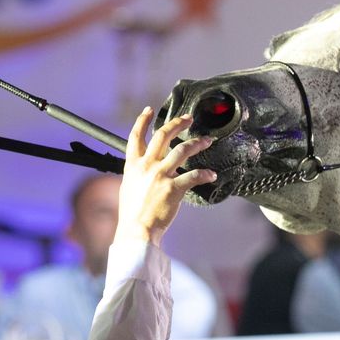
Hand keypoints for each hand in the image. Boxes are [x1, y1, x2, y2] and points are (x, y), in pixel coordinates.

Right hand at [115, 108, 215, 246]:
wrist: (136, 230)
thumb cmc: (132, 213)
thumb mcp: (128, 188)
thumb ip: (136, 175)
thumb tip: (141, 170)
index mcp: (133, 165)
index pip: (136, 137)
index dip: (142, 121)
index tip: (149, 110)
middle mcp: (147, 166)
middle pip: (163, 135)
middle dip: (177, 123)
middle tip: (189, 117)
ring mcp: (160, 175)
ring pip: (182, 150)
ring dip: (197, 143)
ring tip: (207, 140)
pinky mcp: (173, 188)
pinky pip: (194, 176)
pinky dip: (205, 174)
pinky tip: (211, 175)